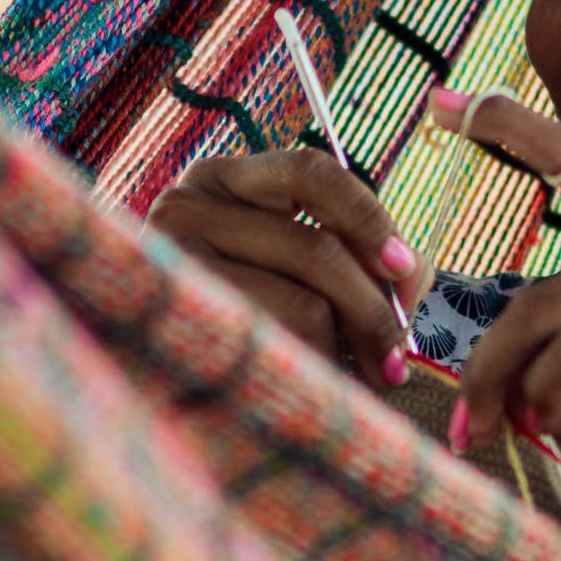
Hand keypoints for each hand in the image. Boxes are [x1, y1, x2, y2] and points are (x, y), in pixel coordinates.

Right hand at [146, 148, 425, 393]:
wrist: (149, 376)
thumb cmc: (244, 314)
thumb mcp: (299, 266)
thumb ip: (366, 259)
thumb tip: (411, 273)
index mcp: (223, 179)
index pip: (310, 171)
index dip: (369, 217)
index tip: (404, 267)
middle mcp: (186, 206)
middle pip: (317, 248)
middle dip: (375, 311)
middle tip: (397, 362)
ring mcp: (173, 264)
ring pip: (303, 305)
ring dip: (346, 351)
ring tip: (356, 381)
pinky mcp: (179, 324)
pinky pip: (277, 349)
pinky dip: (312, 372)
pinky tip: (314, 389)